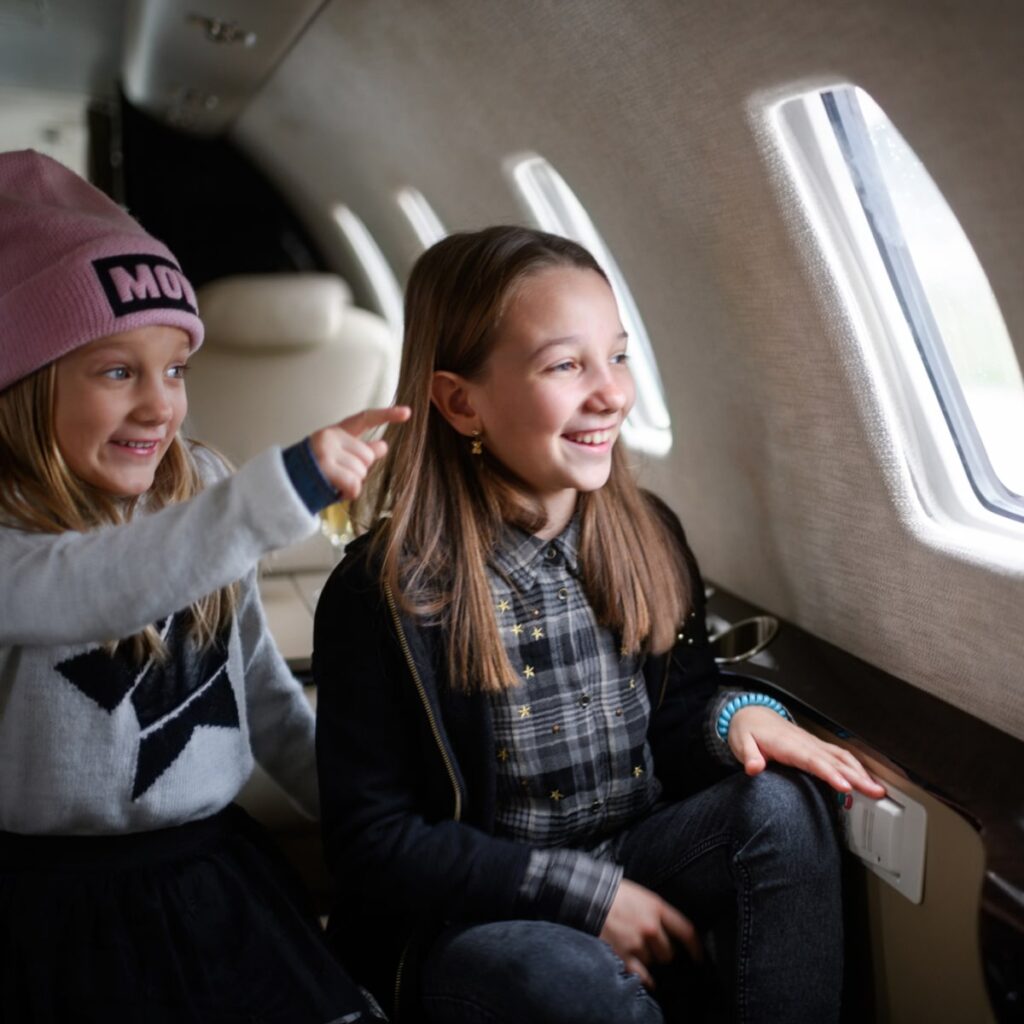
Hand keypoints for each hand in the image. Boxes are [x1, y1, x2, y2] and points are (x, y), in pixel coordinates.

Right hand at [307, 405, 410, 500]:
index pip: (364, 419)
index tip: (407, 413)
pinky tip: (336, 491)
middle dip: (359, 470)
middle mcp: (330, 437)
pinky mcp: (325, 467)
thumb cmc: (313, 472)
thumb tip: (383, 446)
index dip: (387, 415)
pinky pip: (354, 484)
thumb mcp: (336, 456)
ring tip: (333, 483)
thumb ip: (359, 450)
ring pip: (361, 471)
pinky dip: (349, 493)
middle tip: (340, 475)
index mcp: (335, 432)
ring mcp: (326, 451)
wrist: (284, 485)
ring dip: (352, 483)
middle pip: (367, 456)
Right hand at [599, 879, 700, 988]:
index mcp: (657, 908)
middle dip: (662, 951)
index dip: (695, 947)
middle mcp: (650, 927)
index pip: (686, 931)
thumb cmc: (614, 893)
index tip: (698, 957)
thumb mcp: (641, 895)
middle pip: (669, 952)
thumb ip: (656, 912)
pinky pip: (641, 975)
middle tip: (651, 945)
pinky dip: (643, 977)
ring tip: (633, 947)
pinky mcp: (623, 955)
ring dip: (646, 958)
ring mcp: (637, 943)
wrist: (588, 896)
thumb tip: (667, 930)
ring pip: (652, 962)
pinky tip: (642, 975)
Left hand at [728, 706, 885, 797]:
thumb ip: (749, 755)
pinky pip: (839, 755)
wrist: (751, 715)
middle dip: (856, 776)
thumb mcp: (741, 742)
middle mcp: (804, 743)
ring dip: (861, 772)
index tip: (845, 785)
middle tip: (875, 792)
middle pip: (834, 760)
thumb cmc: (748, 730)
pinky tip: (865, 779)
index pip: (812, 760)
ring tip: (878, 789)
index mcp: (787, 744)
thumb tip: (754, 767)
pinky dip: (855, 766)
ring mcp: (812, 743)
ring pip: (841, 756)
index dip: (830, 773)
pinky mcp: (816, 746)